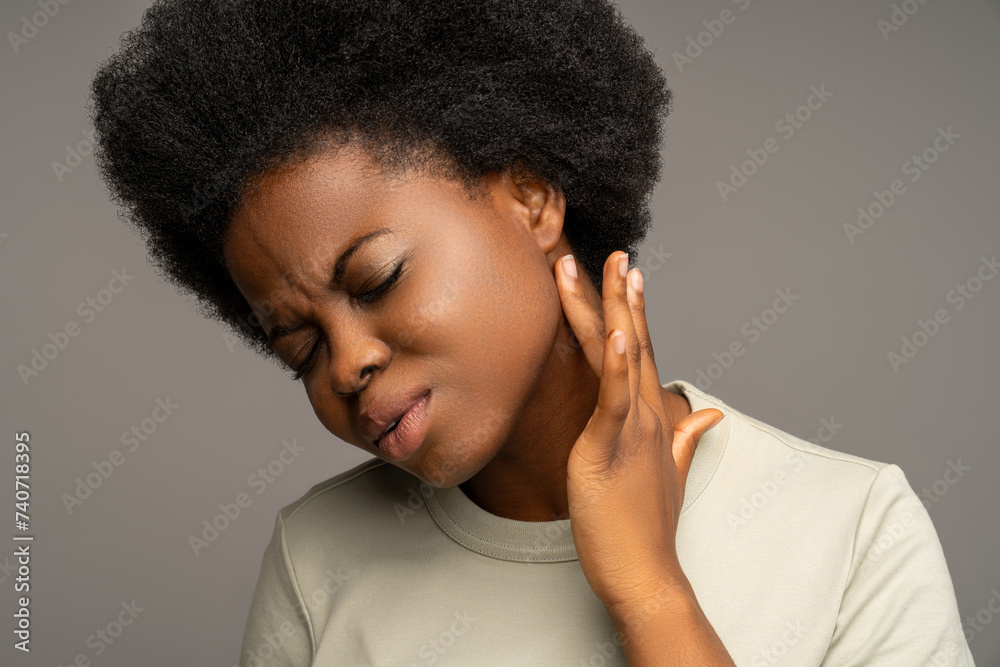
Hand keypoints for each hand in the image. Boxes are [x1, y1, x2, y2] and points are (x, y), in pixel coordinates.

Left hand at [555, 250, 723, 608]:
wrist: (647, 573)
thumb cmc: (647, 528)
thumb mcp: (670, 474)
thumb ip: (687, 438)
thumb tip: (709, 414)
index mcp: (650, 420)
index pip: (641, 355)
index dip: (635, 314)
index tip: (630, 277)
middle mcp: (645, 417)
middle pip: (634, 342)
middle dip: (623, 295)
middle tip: (618, 253)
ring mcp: (631, 430)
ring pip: (623, 357)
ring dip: (615, 309)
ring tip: (610, 268)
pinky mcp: (612, 448)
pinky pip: (614, 399)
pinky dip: (616, 363)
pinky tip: (616, 330)